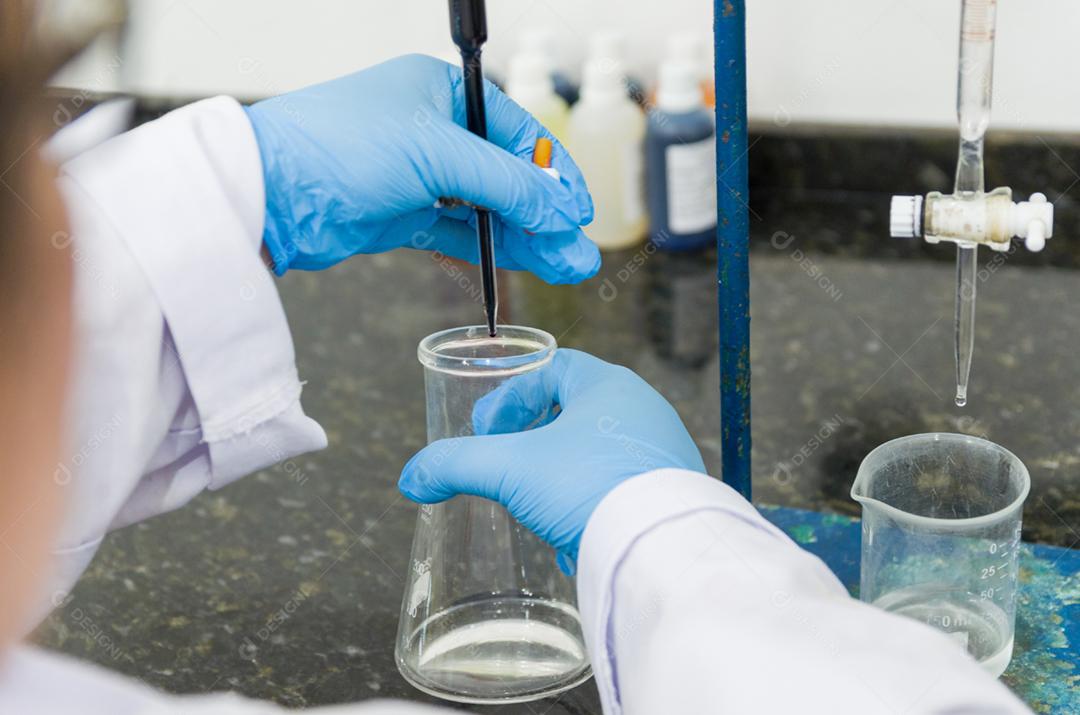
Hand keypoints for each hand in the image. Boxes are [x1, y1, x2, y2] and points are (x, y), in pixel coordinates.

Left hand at [244, 54, 597, 283]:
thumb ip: (507, 184)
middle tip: (578, 251)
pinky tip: (522, 263)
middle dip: (546, 216)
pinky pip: (459, 231)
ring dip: (525, 238)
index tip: (579, 211)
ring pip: (486, 209)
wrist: (267, 193)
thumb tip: (559, 208)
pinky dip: (490, 248)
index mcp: (442, 93)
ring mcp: (417, 175)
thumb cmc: (336, 145)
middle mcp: (432, 131)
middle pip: (507, 176)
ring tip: (565, 266)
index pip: (518, 132)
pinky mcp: (400, 214)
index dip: (553, 173)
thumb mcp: (437, 155)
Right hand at [398, 350, 705, 563]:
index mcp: (609, 386)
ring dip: (560, 480)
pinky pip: (621, 490)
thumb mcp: (510, 469)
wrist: (657, 549)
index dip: (510, 395)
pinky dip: (591, 508)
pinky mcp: (672, 494)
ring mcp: (663, 453)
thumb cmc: (589, 487)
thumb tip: (413, 477)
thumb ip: (456, 465)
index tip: (488, 432)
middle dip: (533, 443)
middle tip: (509, 468)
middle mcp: (643, 411)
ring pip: (596, 455)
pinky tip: (575, 536)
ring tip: (539, 508)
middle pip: (573, 412)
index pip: (551, 368)